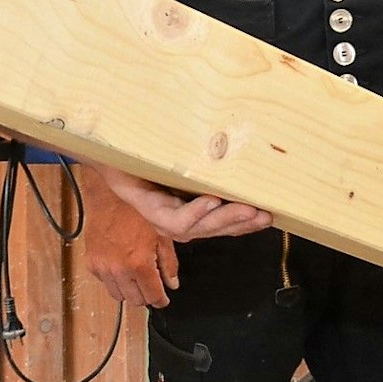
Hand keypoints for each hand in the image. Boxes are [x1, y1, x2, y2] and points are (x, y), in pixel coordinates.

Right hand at [82, 179, 179, 306]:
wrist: (108, 196)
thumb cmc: (136, 210)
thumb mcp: (161, 234)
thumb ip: (168, 262)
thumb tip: (172, 283)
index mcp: (139, 264)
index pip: (153, 296)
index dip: (161, 300)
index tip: (163, 299)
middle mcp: (120, 270)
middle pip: (136, 301)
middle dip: (146, 296)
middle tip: (151, 286)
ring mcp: (103, 268)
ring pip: (118, 296)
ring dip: (129, 291)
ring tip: (136, 277)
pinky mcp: (91, 263)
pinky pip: (104, 282)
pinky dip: (113, 280)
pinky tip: (120, 267)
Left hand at [100, 170, 272, 241]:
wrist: (112, 153)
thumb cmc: (149, 156)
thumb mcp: (185, 164)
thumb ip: (208, 170)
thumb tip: (243, 155)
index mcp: (188, 212)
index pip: (221, 225)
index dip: (245, 225)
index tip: (270, 216)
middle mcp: (176, 221)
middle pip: (213, 229)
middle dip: (241, 224)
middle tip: (265, 215)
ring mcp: (162, 218)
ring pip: (198, 228)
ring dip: (224, 219)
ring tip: (247, 209)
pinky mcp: (148, 210)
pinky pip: (176, 219)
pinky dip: (196, 211)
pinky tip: (211, 200)